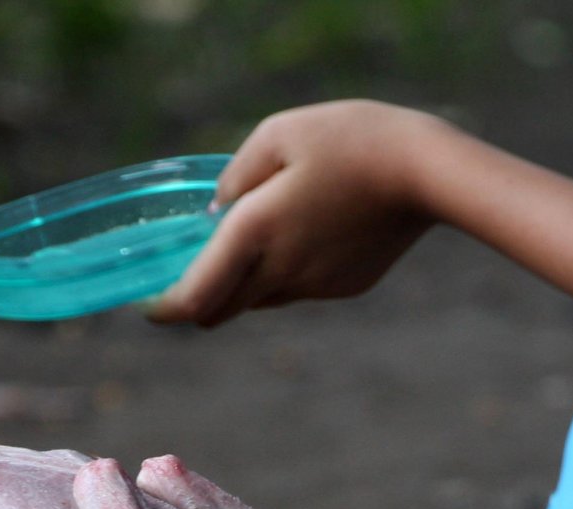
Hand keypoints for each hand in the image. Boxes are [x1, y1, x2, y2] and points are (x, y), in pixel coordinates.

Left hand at [149, 100, 438, 326]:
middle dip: (198, 299)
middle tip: (189, 273)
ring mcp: (312, 286)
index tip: (148, 305)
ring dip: (243, 283)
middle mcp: (278, 271)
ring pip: (259, 299)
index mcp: (254, 234)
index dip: (164, 309)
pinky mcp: (341, 289)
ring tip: (257, 238)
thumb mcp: (278, 134)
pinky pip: (298, 288)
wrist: (424, 173)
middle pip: (221, 310)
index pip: (194, 297)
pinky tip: (311, 231)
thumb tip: (215, 213)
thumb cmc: (350, 140)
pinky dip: (286, 271)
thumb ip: (235, 178)